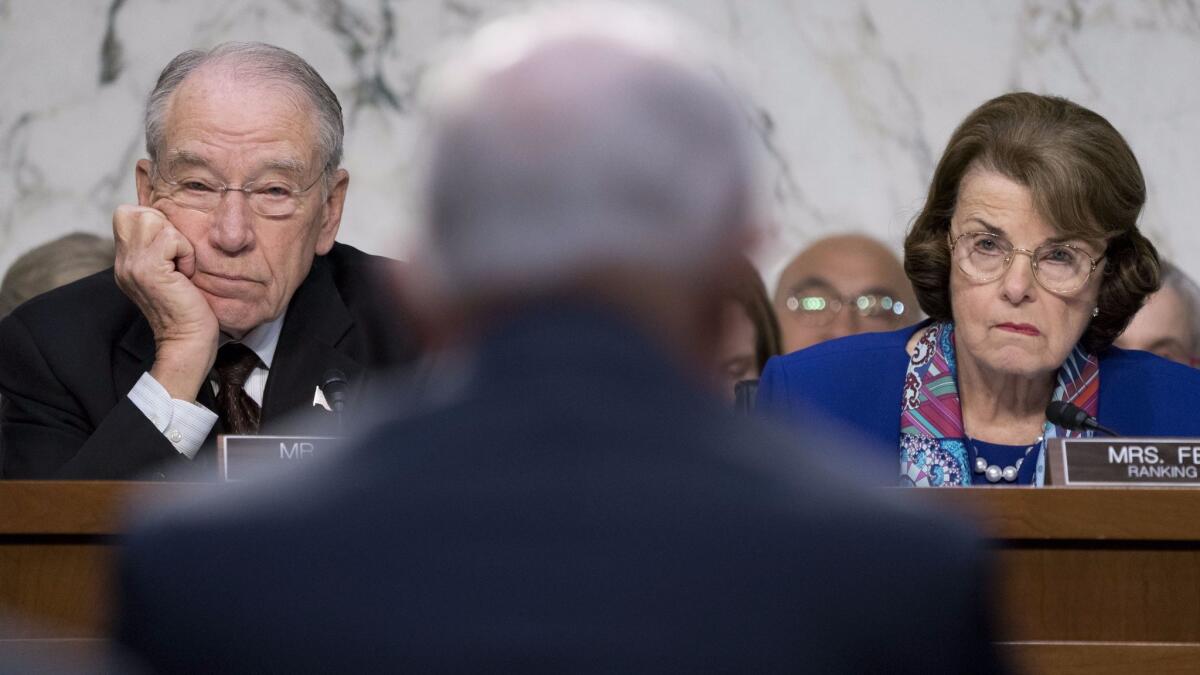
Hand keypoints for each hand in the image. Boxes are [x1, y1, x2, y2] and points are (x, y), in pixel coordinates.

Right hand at [113, 204, 217, 399]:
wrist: (189, 342)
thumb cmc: (190, 310)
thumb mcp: (170, 273)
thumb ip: (161, 249)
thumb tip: (171, 223)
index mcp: (127, 262)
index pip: (127, 214)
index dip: (155, 222)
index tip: (172, 251)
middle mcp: (123, 262)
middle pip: (134, 212)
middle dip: (164, 227)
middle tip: (176, 257)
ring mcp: (132, 266)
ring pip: (152, 220)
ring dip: (176, 240)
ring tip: (181, 266)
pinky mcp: (149, 271)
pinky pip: (170, 238)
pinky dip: (185, 252)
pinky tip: (186, 275)